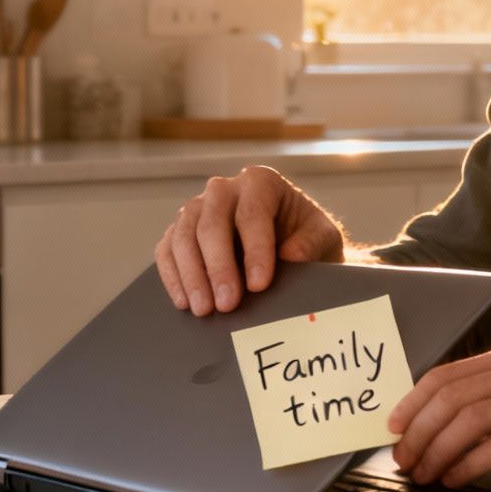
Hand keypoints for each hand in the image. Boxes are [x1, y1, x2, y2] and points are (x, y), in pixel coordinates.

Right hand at [154, 165, 343, 315]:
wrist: (291, 246)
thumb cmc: (306, 238)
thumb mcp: (323, 236)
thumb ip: (312, 242)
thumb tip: (290, 255)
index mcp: (261, 182)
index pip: (252, 214)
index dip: (255, 251)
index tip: (259, 285)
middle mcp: (224, 189)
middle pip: (212, 224)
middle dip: (219, 267)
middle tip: (228, 304)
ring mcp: (197, 208)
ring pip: (183, 237)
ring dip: (192, 276)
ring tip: (205, 309)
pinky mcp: (179, 230)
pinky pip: (167, 250)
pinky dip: (173, 276)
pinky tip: (185, 301)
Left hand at [388, 345, 490, 486]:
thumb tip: (439, 422)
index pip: (447, 374)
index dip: (412, 403)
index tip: (392, 429)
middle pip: (452, 397)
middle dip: (418, 433)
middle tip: (404, 460)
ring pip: (469, 420)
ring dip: (437, 452)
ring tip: (426, 475)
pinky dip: (468, 464)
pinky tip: (458, 478)